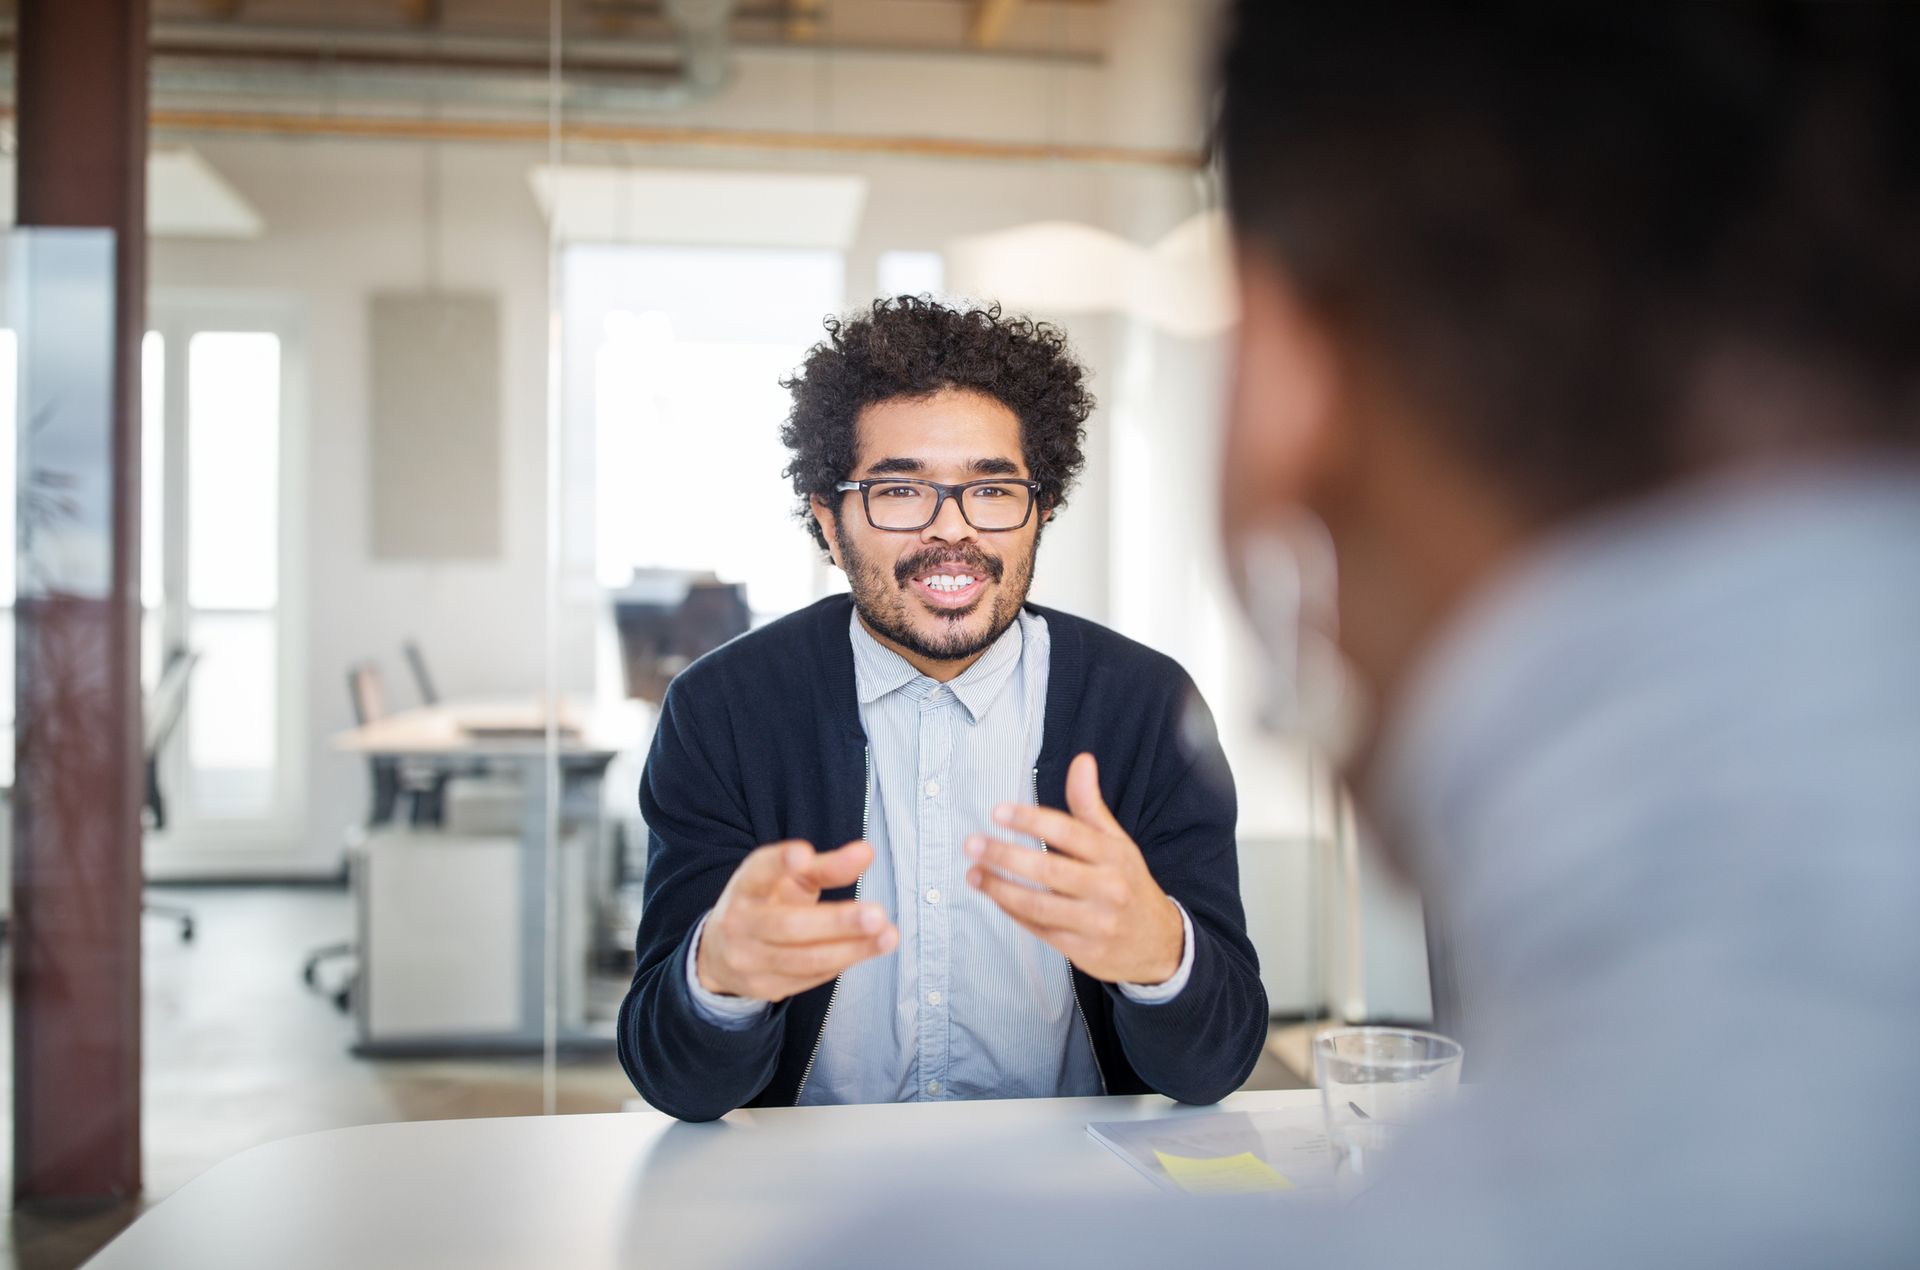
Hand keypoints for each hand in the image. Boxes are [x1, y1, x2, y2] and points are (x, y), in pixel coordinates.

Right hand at [696, 839, 898, 1002]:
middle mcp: (740, 924)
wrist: (721, 953)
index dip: (780, 863)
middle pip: (789, 925)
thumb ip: (826, 866)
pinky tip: (867, 949)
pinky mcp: (764, 987)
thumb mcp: (788, 879)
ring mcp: (749, 960)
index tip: (804, 855)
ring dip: (852, 949)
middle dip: (836, 923)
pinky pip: (811, 977)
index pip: (759, 871)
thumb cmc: (765, 904)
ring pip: (806, 959)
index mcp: (745, 887)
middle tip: (876, 914)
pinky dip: (843, 962)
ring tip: (888, 936)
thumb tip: (867, 852)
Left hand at [964, 752, 1183, 985]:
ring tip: (972, 872)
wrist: (1160, 945)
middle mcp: (1107, 889)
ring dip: (999, 888)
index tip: (998, 811)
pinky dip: (1012, 912)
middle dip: (1005, 856)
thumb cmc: (1128, 884)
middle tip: (972, 842)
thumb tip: (1081, 760)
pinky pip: (1039, 929)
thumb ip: (1090, 805)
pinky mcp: (1083, 951)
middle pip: (1049, 871)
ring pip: (1038, 905)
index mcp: (1115, 856)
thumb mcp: (1118, 842)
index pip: (1070, 832)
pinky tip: (993, 895)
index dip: (1031, 820)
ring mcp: (1095, 923)